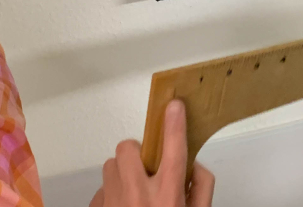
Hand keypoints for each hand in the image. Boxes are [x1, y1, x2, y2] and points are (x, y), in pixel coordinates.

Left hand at [90, 101, 214, 206]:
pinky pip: (101, 190)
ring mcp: (113, 201)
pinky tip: (122, 206)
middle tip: (146, 170)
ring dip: (122, 175)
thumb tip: (194, 164)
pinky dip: (112, 195)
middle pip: (127, 149)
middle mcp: (137, 196)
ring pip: (111, 167)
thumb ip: (201, 187)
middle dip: (136, 153)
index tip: (174, 106)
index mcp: (167, 196)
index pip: (174, 150)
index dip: (174, 125)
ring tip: (133, 193)